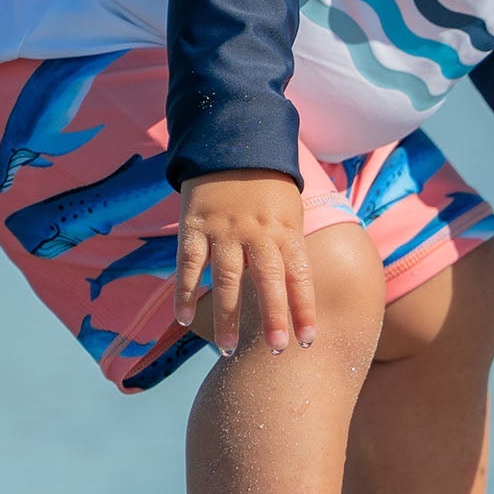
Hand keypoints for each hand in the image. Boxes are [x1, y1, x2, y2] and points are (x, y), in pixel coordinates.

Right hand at [173, 170, 316, 356]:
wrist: (231, 143)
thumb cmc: (268, 186)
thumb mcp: (290, 212)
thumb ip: (289, 249)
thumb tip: (294, 293)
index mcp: (285, 230)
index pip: (299, 275)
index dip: (304, 308)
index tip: (308, 340)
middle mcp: (257, 232)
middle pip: (267, 279)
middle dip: (272, 316)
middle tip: (275, 350)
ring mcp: (224, 231)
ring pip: (226, 279)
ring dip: (227, 316)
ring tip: (228, 350)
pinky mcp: (194, 227)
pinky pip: (188, 265)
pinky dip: (184, 292)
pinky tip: (184, 319)